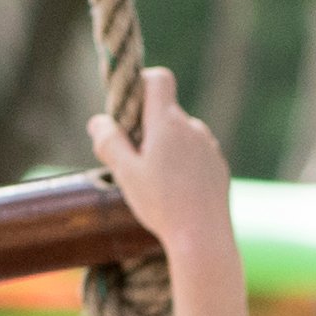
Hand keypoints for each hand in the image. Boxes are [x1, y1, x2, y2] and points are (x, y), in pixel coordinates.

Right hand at [88, 72, 236, 262]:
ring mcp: (209, 146)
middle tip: (133, 161)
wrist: (203, 237)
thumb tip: (98, 121)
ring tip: (156, 182)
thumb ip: (110, 143)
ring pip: (180, 134)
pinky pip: (195, 153)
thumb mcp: (125, 174)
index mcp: (168, 123)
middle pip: (166, 111)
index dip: (142, 83)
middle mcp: (193, 128)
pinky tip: (176, 192)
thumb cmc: (161, 204)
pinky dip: (182, 163)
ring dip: (166, 147)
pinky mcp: (218, 165)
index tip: (129, 108)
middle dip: (147, 127)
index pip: (159, 79)